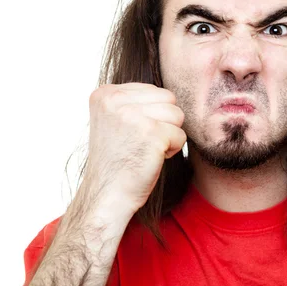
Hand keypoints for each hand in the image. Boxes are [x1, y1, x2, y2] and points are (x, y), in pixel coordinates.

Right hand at [81, 83, 186, 216]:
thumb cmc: (119, 160)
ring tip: (146, 149)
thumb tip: (170, 91)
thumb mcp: (116, 119)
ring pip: (178, 114)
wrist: (108, 195)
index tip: (131, 134)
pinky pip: (181, 135)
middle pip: (169, 98)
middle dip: (164, 122)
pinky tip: (152, 158)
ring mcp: (132, 115)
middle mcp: (114, 100)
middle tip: (142, 143)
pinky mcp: (151, 132)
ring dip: (170, 135)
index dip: (152, 115)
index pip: (154, 90)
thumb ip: (134, 99)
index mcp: (105, 93)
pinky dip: (173, 150)